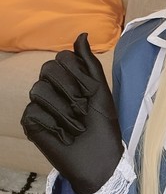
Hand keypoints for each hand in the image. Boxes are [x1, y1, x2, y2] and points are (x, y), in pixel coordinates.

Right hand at [21, 33, 123, 193]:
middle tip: (83, 110)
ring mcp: (40, 106)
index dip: (78, 75)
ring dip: (64, 112)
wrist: (100, 159)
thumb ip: (89, 63)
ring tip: (76, 127)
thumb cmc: (104, 127)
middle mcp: (52, 89)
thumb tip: (81, 34)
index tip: (90, 94)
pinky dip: (53, 126)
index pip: (62, 58)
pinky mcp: (31, 123)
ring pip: (39, 90)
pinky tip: (62, 136)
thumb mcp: (101, 91)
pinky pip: (34, 112)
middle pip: (47, 69)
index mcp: (70, 79)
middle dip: (70, 90)